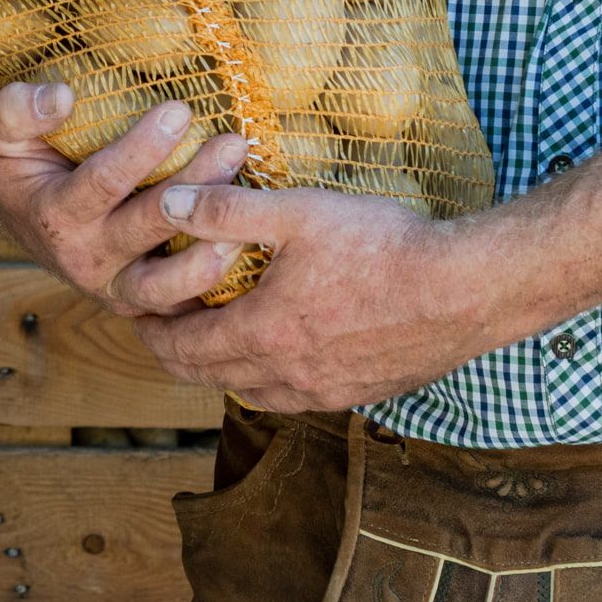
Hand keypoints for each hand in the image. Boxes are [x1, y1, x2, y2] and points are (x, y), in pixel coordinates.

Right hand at [0, 81, 249, 316]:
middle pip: (149, 226)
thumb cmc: (24, 166)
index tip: (179, 109)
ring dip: (211, 249)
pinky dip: (215, 285)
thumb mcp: (2, 132)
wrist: (27, 224)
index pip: (103, 182)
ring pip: (168, 282)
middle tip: (232, 143)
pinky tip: (249, 248)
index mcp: (54, 215)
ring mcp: (117, 286)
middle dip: (194, 182)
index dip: (142, 148)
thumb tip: (62, 96)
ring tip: (247, 211)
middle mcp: (86, 258)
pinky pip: (182, 305)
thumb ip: (17, 108)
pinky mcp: (144, 302)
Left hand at [131, 182, 512, 413]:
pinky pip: (292, 397)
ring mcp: (325, 391)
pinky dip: (266, 379)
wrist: (467, 289)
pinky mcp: (359, 394)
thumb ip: (227, 210)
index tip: (134, 312)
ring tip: (211, 337)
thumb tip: (166, 204)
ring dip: (221, 367)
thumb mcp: (299, 213)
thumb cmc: (384, 246)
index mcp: (264, 334)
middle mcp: (287, 375)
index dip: (151, 330)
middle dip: (175, 352)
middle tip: (159, 327)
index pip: (182, 346)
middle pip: (208, 376)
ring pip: (250, 391)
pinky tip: (274, 354)